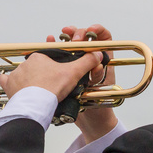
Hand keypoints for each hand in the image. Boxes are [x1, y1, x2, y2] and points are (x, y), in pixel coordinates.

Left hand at [0, 50, 102, 102]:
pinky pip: (5, 82)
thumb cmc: (52, 88)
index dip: (53, 69)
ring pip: (21, 75)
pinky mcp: (9, 86)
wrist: (36, 104)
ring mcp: (15, 75)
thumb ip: (86, 63)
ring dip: (27, 82)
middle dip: (40, 76)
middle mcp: (24, 64)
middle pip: (35, 68)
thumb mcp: (73, 73)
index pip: (47, 60)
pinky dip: (8, 84)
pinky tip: (14, 88)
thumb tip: (97, 54)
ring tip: (35, 92)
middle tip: (48, 87)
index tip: (56, 78)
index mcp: (38, 57)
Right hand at [50, 24, 118, 142]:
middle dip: (78, 33)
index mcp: (103, 61)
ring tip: (61, 35)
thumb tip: (97, 63)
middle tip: (73, 38)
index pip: (104, 38)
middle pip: (85, 37)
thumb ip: (98, 76)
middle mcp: (91, 60)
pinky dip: (53, 46)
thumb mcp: (99, 90)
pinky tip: (49, 40)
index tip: (90, 32)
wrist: (88, 122)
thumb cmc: (99, 107)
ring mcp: (78, 64)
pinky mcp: (65, 70)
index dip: (98, 31)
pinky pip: (59, 54)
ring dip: (66, 37)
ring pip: (71, 44)